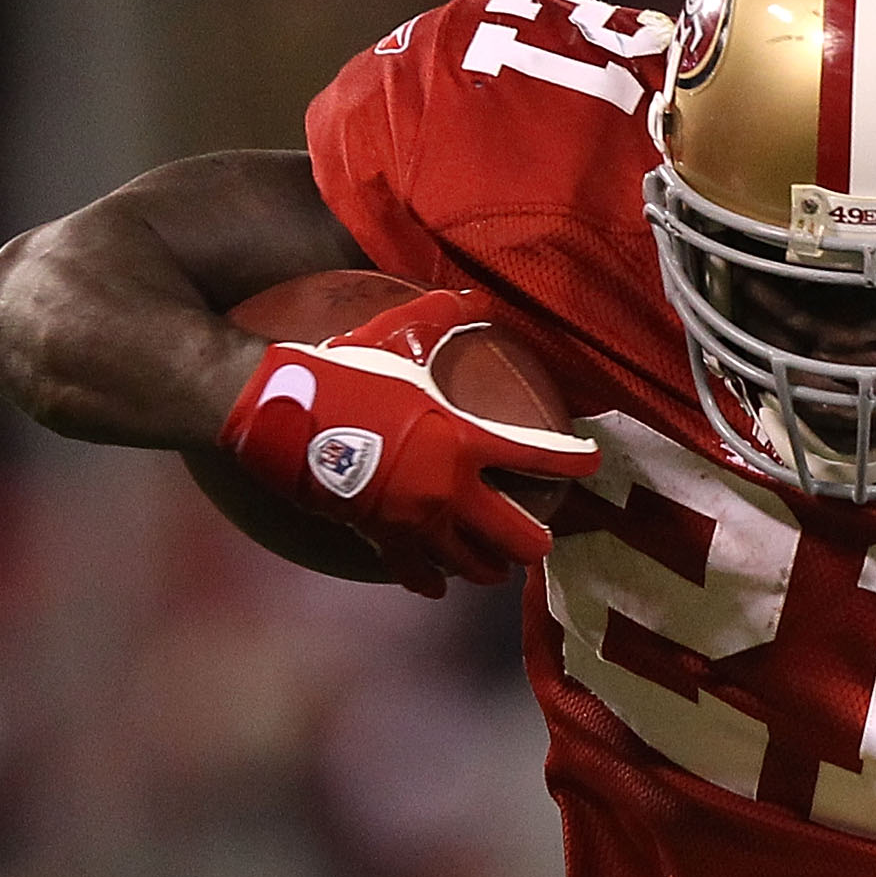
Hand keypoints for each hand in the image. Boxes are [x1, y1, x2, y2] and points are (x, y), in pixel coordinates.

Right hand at [217, 288, 597, 597]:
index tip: (591, 462)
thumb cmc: (342, 373)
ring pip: (476, 566)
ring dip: (491, 566)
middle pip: (518, 539)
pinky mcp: (385, 541)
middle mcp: (450, 492)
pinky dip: (433, 580)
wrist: (284, 415)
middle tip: (542, 534)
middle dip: (537, 541)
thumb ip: (439, 317)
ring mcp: (418, 524)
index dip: (573, 462)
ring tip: (496, 561)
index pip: (538, 457)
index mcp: (463, 442)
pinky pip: (419, 575)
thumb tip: (474, 294)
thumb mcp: (395, 336)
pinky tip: (440, 582)